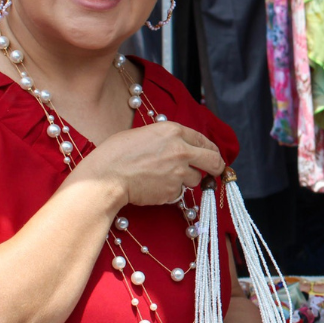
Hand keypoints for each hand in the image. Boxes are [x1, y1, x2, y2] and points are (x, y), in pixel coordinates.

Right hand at [72, 121, 225, 206]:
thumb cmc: (118, 153)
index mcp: (174, 131)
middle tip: (216, 171)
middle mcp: (182, 150)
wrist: (106, 176)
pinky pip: (179, 192)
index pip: (204, 140)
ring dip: (187, 180)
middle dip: (217, 167)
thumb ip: (168, 139)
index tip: (212, 155)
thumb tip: (183, 146)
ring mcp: (179, 172)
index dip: (211, 150)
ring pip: (196, 179)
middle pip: (214, 161)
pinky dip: (171, 191)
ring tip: (164, 177)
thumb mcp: (145, 134)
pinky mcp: (173, 190)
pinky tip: (154, 186)